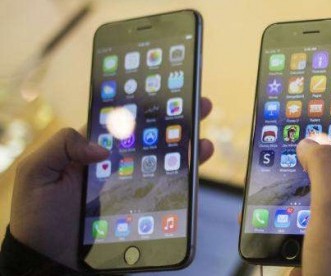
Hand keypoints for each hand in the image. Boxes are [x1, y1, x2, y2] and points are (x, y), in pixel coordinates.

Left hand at [9, 97, 213, 269]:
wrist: (50, 259)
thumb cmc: (38, 216)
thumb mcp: (36, 172)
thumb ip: (62, 145)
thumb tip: (102, 147)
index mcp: (93, 151)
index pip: (124, 122)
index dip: (146, 105)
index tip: (166, 92)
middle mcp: (117, 165)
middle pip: (151, 138)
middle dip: (176, 120)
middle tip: (199, 105)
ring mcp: (131, 186)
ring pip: (164, 161)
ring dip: (187, 148)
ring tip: (202, 140)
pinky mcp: (142, 207)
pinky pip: (166, 190)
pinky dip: (184, 179)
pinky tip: (195, 168)